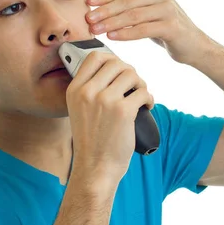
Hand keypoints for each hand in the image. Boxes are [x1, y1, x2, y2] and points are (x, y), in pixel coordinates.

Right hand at [65, 51, 154, 185]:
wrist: (95, 167)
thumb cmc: (91, 140)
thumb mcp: (78, 110)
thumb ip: (88, 89)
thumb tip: (112, 67)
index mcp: (75, 90)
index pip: (94, 57)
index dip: (111, 59)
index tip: (118, 70)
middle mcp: (87, 92)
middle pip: (116, 63)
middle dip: (129, 72)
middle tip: (133, 86)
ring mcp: (105, 100)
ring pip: (131, 75)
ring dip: (140, 84)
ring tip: (140, 97)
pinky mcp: (123, 111)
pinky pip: (143, 92)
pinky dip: (149, 99)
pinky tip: (146, 107)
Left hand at [85, 0, 208, 64]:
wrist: (191, 44)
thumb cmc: (164, 23)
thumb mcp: (145, 2)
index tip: (87, 3)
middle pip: (126, 2)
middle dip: (104, 10)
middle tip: (88, 19)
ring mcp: (168, 9)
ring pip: (133, 15)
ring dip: (112, 23)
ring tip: (96, 30)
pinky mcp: (172, 26)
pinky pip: (144, 29)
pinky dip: (126, 33)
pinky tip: (112, 36)